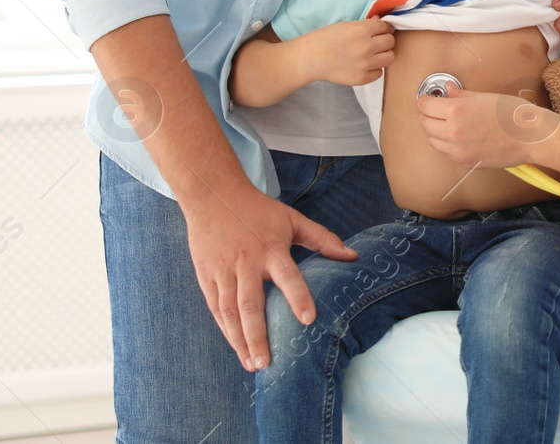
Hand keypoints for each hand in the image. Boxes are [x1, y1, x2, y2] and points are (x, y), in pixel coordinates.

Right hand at [183, 181, 357, 371]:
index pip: (288, 276)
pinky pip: (215, 307)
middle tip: (267, 362)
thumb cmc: (259, 211)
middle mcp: (245, 262)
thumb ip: (323, 239)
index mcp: (271, 247)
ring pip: (229, 311)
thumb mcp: (293, 219)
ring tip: (252, 364)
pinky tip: (235, 346)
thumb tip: (353, 257)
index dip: (298, 297)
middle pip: (250, 304)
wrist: (213, 195)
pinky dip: (225, 329)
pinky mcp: (206, 276)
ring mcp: (222, 270)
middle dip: (257, 336)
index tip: (308, 320)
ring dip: (239, 340)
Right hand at [302, 19, 394, 85]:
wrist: (310, 58)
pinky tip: (364, 65)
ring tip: (373, 54)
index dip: (383, 28)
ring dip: (383, 54)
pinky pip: (379, 73)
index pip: (385, 27)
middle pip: (390, 42)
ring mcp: (365, 64)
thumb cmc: (326, 39)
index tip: (380, 31)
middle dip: (385, 40)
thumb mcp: (346, 25)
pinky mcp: (362, 78)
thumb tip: (381, 21)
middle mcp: (366, 47)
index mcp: (362, 30)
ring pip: (389, 58)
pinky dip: (374, 69)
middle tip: (376, 42)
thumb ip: (366, 24)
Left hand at [416, 87, 549, 167]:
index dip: (425, 100)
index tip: (428, 98)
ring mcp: (458, 150)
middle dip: (426, 114)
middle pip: (425, 124)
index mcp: (457, 111)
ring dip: (434, 130)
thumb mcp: (484, 97)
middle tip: (434, 108)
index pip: (425, 106)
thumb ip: (461, 95)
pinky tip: (457, 135)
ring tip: (446, 122)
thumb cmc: (513, 113)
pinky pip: (446, 152)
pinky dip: (446, 144)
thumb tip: (448, 90)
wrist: (531, 136)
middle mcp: (453, 132)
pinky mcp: (466, 161)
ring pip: (432, 141)